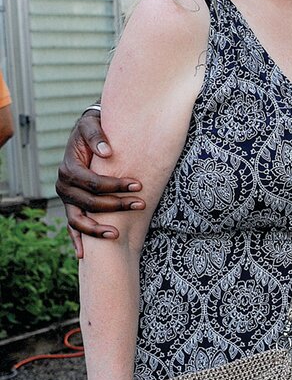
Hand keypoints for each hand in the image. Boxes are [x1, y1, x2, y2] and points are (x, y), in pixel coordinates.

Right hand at [56, 110, 144, 255]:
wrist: (85, 135)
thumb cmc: (92, 130)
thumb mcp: (92, 124)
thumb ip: (97, 136)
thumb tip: (107, 152)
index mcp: (68, 167)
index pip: (92, 182)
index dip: (115, 185)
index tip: (138, 185)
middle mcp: (63, 185)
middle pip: (89, 203)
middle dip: (116, 206)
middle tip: (140, 204)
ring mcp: (66, 199)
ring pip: (78, 220)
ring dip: (97, 230)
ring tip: (117, 235)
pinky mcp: (71, 207)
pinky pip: (72, 227)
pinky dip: (78, 240)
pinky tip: (85, 255)